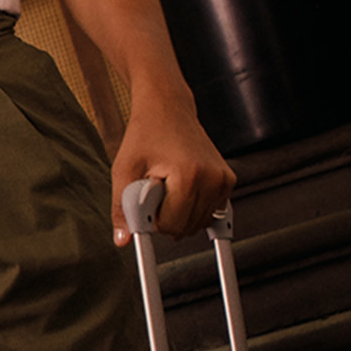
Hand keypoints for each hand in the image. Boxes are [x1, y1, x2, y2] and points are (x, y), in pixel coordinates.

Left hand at [109, 88, 235, 243]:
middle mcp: (213, 179)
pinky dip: (191, 208)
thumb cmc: (145, 135)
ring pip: (198, 224)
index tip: (143, 201)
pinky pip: (208, 213)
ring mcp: (224, 181)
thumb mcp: (124, 169)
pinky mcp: (228, 182)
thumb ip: (122, 208)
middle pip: (186, 227)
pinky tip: (180, 188)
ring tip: (167, 183)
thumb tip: (122, 241)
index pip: (171, 224)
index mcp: (189, 176)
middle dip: (164, 217)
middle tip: (153, 188)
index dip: (152, 219)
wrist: (168, 109)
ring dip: (178, 212)